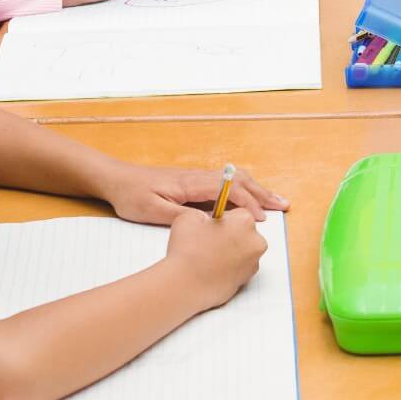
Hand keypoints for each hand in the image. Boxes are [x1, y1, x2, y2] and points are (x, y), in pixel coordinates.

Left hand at [101, 162, 289, 226]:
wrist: (116, 179)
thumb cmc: (132, 196)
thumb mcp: (152, 212)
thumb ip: (182, 217)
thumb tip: (210, 222)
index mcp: (192, 183)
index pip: (230, 190)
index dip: (248, 204)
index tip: (261, 219)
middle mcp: (199, 177)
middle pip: (240, 180)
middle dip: (264, 193)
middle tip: (284, 205)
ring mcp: (198, 178)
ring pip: (237, 179)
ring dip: (258, 189)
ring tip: (276, 201)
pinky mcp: (195, 182)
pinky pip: (228, 183)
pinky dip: (246, 189)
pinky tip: (251, 197)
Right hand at [165, 207, 266, 308]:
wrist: (186, 285)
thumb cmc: (189, 252)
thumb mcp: (189, 217)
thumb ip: (204, 214)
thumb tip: (206, 219)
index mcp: (245, 221)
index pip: (238, 214)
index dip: (223, 219)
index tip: (212, 226)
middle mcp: (256, 241)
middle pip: (245, 232)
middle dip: (230, 235)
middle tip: (209, 242)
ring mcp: (254, 262)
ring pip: (244, 250)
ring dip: (231, 251)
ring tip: (209, 257)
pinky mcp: (248, 279)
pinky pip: (241, 267)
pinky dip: (231, 267)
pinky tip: (214, 268)